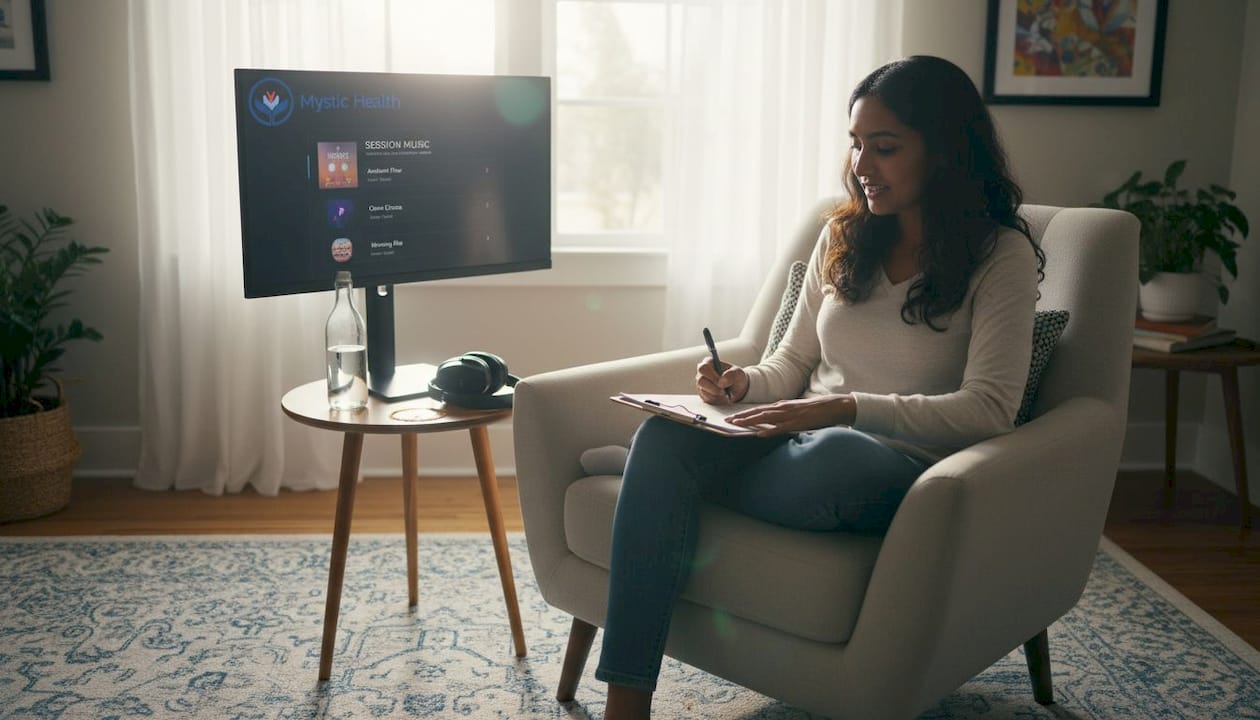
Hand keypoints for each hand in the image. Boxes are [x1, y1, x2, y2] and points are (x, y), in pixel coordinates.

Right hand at [696, 358, 747, 404]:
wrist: (736, 390)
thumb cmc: (736, 378)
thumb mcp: (738, 373)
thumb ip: (731, 375)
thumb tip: (721, 381)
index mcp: (709, 362)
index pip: (704, 367)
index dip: (712, 376)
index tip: (721, 382)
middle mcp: (702, 373)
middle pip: (700, 380)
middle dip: (713, 387)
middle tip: (723, 391)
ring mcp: (701, 384)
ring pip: (703, 390)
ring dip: (715, 393)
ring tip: (725, 392)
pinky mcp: (702, 394)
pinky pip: (705, 398)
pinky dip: (715, 398)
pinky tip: (722, 396)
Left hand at [723, 395, 854, 436]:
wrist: (835, 406)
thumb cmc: (816, 410)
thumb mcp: (797, 411)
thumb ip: (784, 415)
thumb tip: (773, 422)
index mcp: (782, 405)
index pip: (759, 409)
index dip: (745, 413)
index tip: (732, 417)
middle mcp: (783, 408)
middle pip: (758, 412)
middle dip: (741, 417)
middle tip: (726, 421)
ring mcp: (790, 415)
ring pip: (765, 418)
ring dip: (749, 421)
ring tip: (736, 425)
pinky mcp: (797, 423)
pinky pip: (780, 427)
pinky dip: (769, 430)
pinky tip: (759, 433)